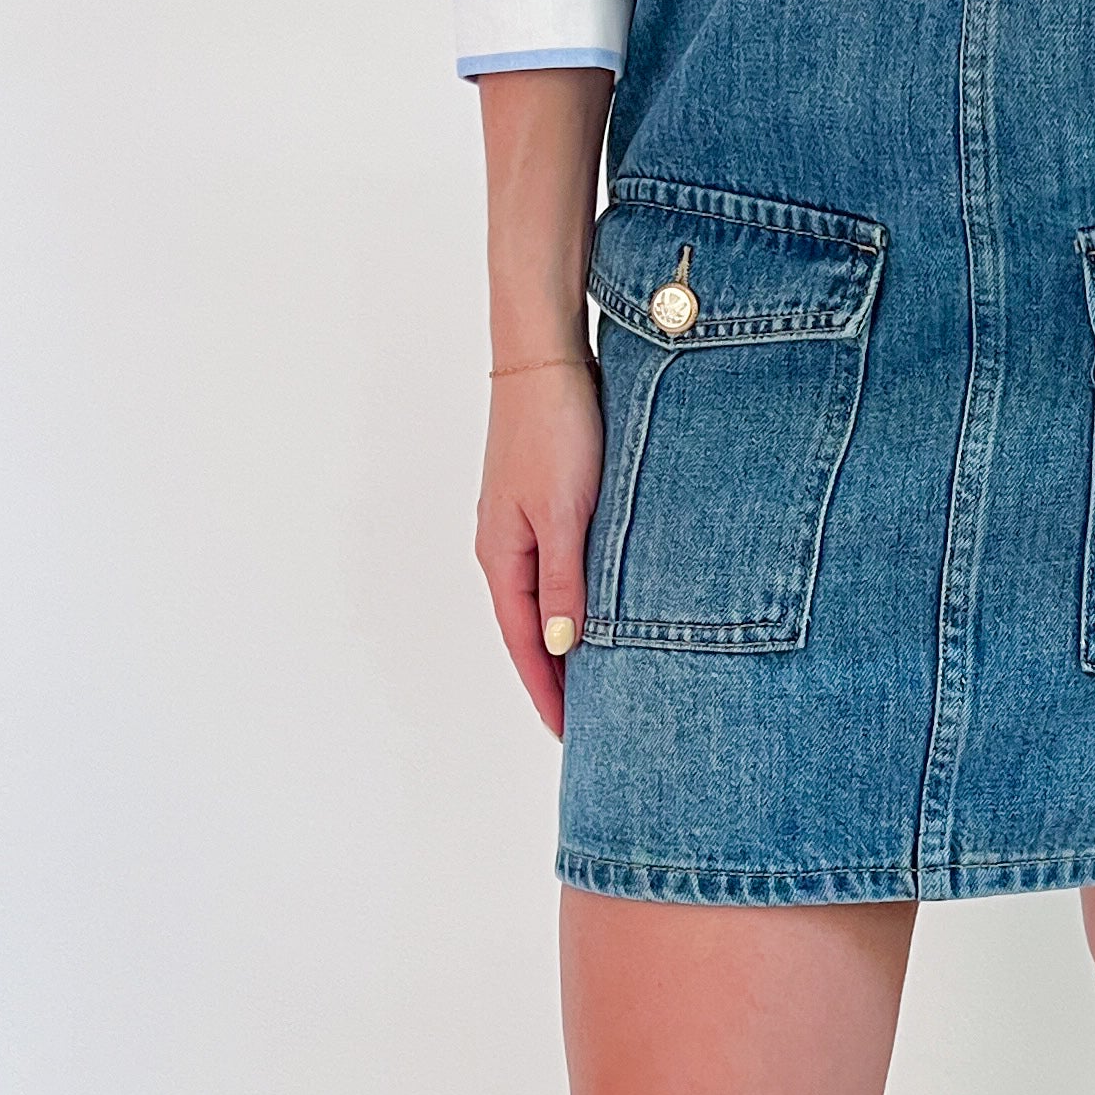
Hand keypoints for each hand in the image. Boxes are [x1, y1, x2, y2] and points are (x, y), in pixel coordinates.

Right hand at [476, 352, 602, 739]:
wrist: (544, 359)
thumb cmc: (554, 429)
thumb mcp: (565, 513)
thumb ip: (564, 582)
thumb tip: (563, 647)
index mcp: (503, 556)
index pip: (525, 643)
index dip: (548, 691)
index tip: (571, 736)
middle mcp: (502, 547)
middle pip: (527, 630)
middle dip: (553, 678)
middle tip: (585, 725)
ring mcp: (517, 525)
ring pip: (541, 601)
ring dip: (562, 642)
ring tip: (591, 682)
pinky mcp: (537, 503)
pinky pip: (551, 572)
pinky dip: (569, 603)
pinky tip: (590, 611)